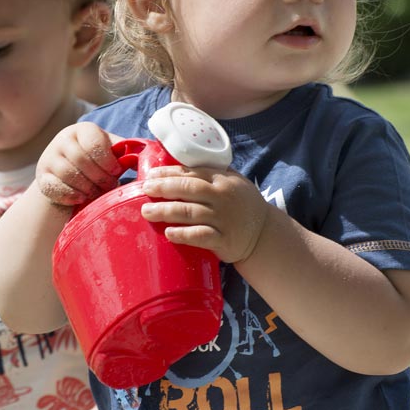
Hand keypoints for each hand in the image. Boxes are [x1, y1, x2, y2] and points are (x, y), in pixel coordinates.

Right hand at [35, 122, 121, 206]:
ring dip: (87, 188)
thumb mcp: (109, 151)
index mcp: (83, 130)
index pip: (94, 143)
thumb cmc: (96, 161)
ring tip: (97, 194)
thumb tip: (145, 155)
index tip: (116, 172)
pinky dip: (70, 195)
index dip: (108, 161)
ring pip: (69, 174)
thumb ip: (124, 151)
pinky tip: (81, 198)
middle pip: (82, 160)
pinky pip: (55, 187)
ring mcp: (49, 158)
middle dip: (99, 178)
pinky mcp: (41, 176)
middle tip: (109, 187)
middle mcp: (63, 140)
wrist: (67, 174)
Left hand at [139, 165, 271, 264]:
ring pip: (190, 213)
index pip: (191, 173)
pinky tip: (169, 233)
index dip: (169, 173)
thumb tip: (175, 168)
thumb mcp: (232, 182)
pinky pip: (200, 236)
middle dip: (164, 188)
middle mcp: (222, 198)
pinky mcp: (224, 240)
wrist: (264, 233)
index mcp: (221, 180)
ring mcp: (223, 219)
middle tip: (145, 190)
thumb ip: (209, 174)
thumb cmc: (241, 205)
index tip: (151, 175)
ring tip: (147, 211)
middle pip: (188, 190)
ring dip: (166, 211)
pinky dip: (184, 234)